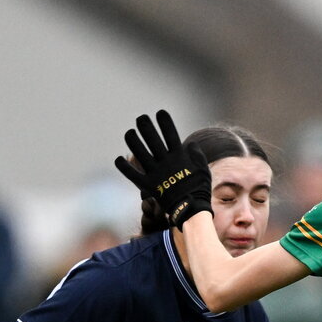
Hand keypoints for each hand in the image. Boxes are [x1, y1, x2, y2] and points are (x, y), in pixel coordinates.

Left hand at [114, 110, 211, 227]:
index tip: (160, 112)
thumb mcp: (203, 170)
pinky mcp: (149, 186)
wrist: (190, 209)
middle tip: (141, 119)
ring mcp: (156, 173)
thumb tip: (190, 144)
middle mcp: (166, 162)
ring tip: (129, 133)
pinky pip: (133, 175)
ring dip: (134, 142)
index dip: (165, 122)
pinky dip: (125, 167)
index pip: (171, 134)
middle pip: (153, 139)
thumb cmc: (199, 189)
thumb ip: (197, 155)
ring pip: (141, 153)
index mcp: (179, 156)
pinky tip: (118, 159)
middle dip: (146, 127)